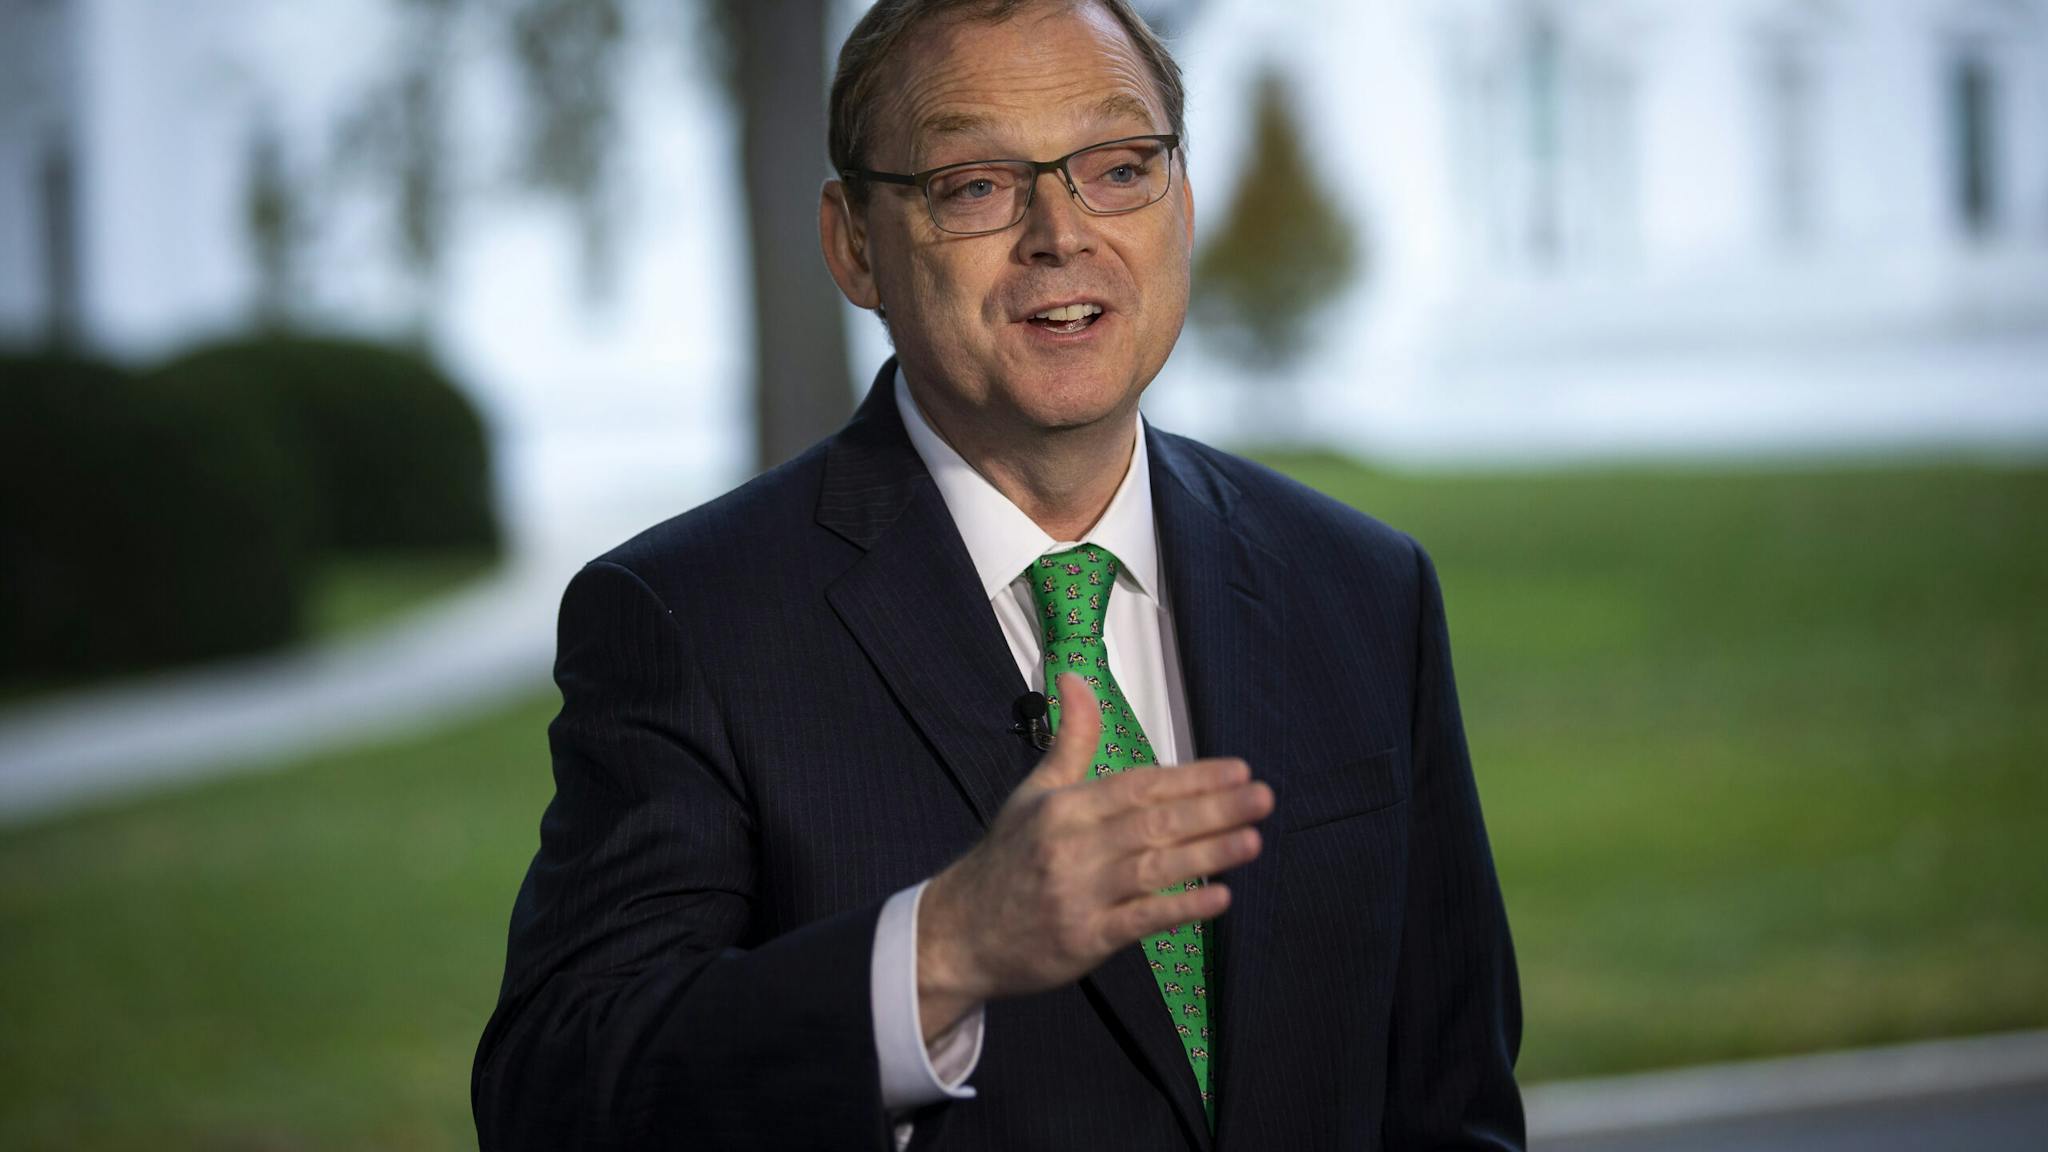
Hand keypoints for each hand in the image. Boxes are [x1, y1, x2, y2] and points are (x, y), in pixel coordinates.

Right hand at [915, 673, 1273, 1042]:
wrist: (961, 934)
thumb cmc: (1008, 858)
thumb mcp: (1034, 793)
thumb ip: (1070, 739)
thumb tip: (1073, 677)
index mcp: (1064, 807)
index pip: (1139, 785)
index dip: (1192, 777)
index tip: (1238, 770)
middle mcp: (1072, 846)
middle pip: (1154, 822)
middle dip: (1214, 809)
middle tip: (1262, 798)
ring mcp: (1079, 895)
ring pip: (1154, 868)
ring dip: (1209, 854)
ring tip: (1253, 839)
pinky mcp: (1085, 939)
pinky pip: (1140, 921)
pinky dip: (1180, 909)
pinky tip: (1220, 898)